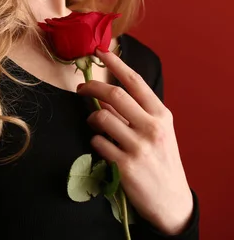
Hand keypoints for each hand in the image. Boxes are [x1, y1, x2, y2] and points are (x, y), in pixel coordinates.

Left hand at [76, 49, 192, 234]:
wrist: (171, 200)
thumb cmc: (161, 160)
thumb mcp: (156, 132)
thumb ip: (134, 112)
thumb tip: (104, 94)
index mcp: (162, 115)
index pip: (134, 82)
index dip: (115, 63)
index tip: (99, 51)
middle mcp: (153, 128)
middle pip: (114, 94)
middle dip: (91, 87)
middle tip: (80, 88)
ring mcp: (139, 147)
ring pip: (101, 117)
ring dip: (92, 119)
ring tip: (96, 126)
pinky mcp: (125, 165)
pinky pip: (97, 142)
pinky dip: (95, 142)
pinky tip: (103, 147)